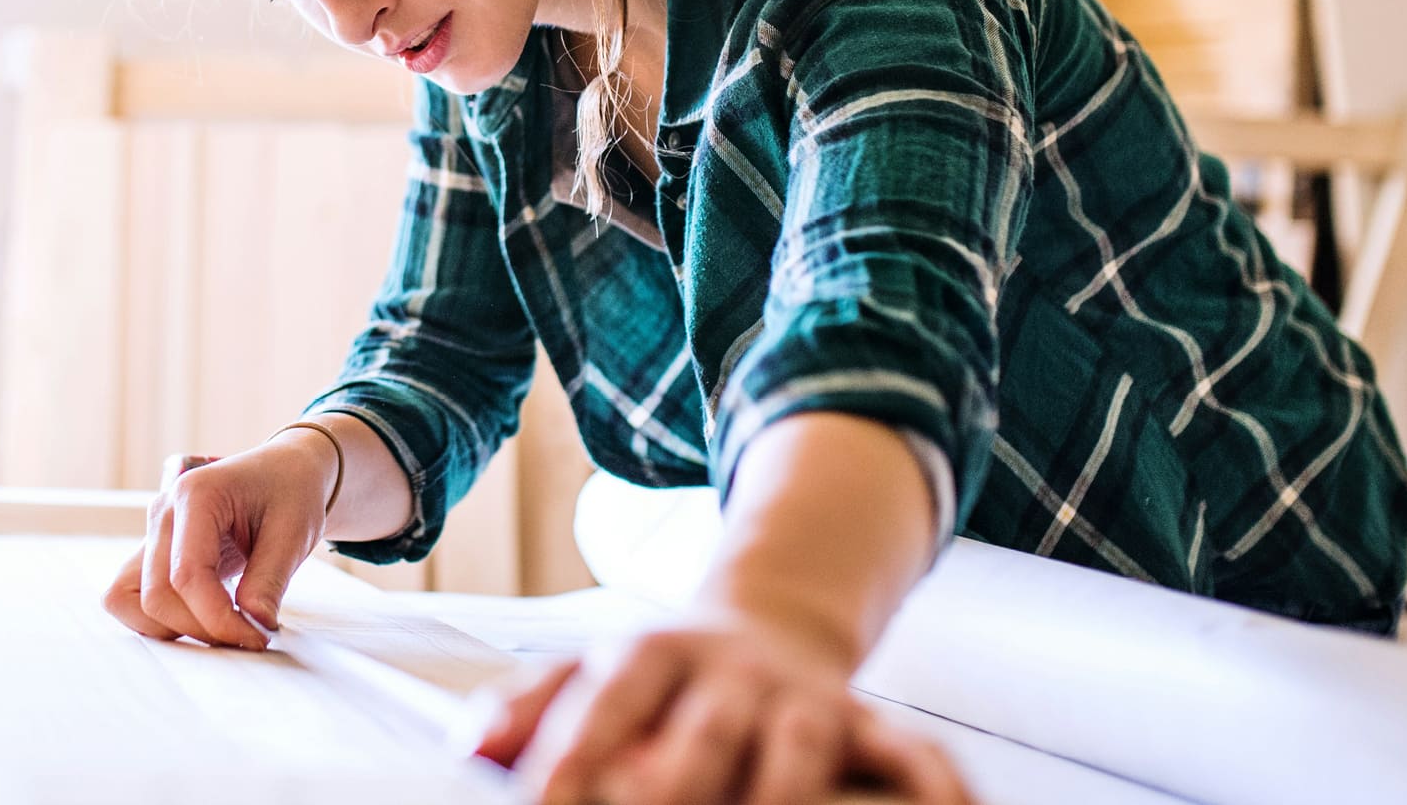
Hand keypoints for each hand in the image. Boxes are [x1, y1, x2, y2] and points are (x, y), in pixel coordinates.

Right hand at [100, 436, 337, 649]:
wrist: (286, 471)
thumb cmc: (290, 490)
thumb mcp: (294, 532)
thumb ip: (270, 580)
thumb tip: (254, 625)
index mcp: (196, 495)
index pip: (186, 575)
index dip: (217, 618)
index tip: (256, 637)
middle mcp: (163, 513)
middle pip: (155, 595)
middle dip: (201, 628)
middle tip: (249, 635)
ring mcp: (153, 533)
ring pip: (130, 600)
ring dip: (174, 627)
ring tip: (224, 627)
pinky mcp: (154, 552)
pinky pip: (134, 596)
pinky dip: (163, 619)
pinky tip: (205, 618)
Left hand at [472, 610, 973, 804]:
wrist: (767, 620)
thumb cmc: (657, 676)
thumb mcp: (584, 671)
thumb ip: (525, 708)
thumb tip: (470, 750)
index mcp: (648, 656)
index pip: (606, 700)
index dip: (574, 754)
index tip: (541, 804)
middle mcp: (732, 673)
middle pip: (707, 726)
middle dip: (677, 783)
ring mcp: (806, 696)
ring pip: (806, 744)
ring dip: (787, 796)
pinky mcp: (869, 723)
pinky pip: (915, 754)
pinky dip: (936, 787)